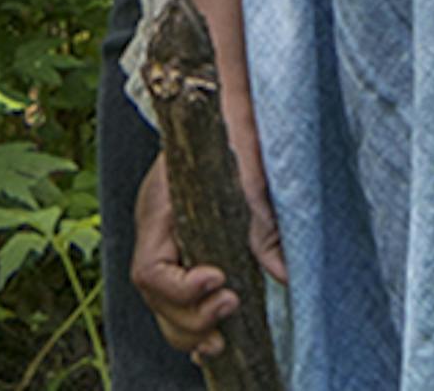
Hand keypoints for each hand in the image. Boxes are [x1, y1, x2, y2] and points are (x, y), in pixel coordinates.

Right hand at [131, 144, 285, 363]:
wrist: (225, 96)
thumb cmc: (233, 126)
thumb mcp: (248, 172)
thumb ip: (261, 223)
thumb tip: (283, 274)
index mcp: (158, 207)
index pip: (149, 270)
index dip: (180, 289)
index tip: (219, 279)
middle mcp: (153, 228)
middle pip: (154, 296)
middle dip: (189, 317)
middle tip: (230, 308)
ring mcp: (163, 237)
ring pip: (161, 302)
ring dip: (189, 327)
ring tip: (222, 339)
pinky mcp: (179, 243)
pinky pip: (174, 293)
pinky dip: (190, 317)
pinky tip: (211, 337)